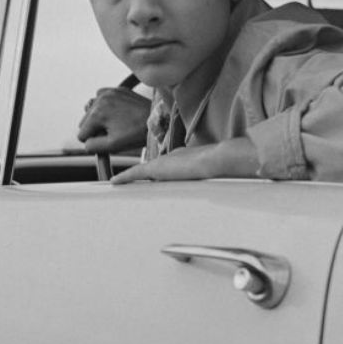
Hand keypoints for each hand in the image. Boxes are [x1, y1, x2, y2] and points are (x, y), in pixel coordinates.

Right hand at [77, 86, 149, 152]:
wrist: (156, 121)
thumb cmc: (137, 133)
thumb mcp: (112, 145)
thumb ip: (93, 146)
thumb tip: (86, 143)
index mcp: (97, 113)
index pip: (81, 133)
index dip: (93, 140)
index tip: (106, 140)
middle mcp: (100, 100)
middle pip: (85, 120)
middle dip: (95, 128)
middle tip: (112, 132)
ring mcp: (109, 92)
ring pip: (92, 109)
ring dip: (99, 117)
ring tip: (115, 123)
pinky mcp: (117, 90)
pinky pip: (102, 98)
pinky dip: (105, 105)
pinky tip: (116, 113)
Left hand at [111, 138, 259, 183]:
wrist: (217, 160)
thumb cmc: (221, 168)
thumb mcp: (215, 174)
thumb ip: (214, 177)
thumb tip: (228, 184)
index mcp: (185, 159)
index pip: (168, 166)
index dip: (160, 172)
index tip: (153, 176)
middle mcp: (172, 159)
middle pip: (153, 169)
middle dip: (141, 176)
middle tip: (128, 182)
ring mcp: (164, 163)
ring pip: (142, 171)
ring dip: (130, 177)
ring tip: (118, 183)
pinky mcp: (156, 168)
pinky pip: (135, 174)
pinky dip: (124, 177)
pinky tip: (114, 182)